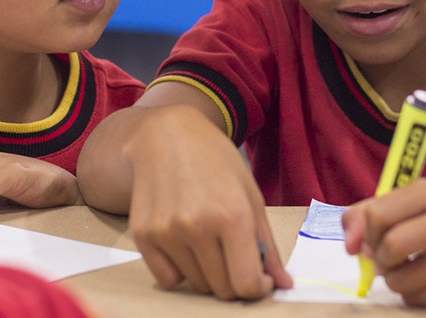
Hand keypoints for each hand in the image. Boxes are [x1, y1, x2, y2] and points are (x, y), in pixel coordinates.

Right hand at [125, 106, 291, 300]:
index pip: (247, 283)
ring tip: (207, 238)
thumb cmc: (214, 161)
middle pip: (222, 289)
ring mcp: (167, 232)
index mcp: (232, 215)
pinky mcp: (143, 236)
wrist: (165, 135)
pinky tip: (184, 244)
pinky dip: (180, 271)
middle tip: (233, 254)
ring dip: (207, 273)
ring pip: (196, 285)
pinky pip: (168, 279)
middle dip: (234, 279)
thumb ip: (268, 245)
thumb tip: (282, 284)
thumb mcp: (251, 195)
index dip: (258, 288)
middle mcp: (197, 226)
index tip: (260, 279)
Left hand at [342, 178, 425, 305]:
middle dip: (381, 257)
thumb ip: (367, 214)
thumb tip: (349, 246)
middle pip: (391, 247)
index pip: (378, 215)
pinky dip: (411, 291)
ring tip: (408, 266)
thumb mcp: (411, 201)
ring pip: (399, 280)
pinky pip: (415, 299)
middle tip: (389, 256)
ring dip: (393, 277)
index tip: (377, 235)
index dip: (368, 231)